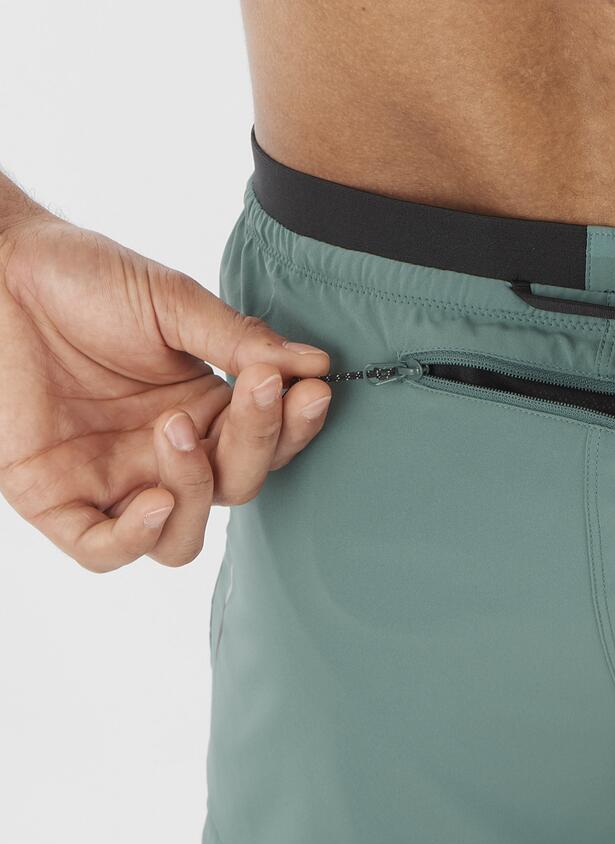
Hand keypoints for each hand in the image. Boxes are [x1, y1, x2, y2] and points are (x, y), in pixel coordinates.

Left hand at [0, 211, 331, 570]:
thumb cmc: (83, 278)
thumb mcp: (173, 304)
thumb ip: (241, 341)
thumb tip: (314, 365)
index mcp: (202, 413)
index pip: (265, 447)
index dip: (292, 428)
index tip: (309, 389)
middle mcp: (164, 456)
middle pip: (236, 491)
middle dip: (254, 446)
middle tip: (250, 390)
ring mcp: (113, 481)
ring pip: (181, 541)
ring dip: (197, 495)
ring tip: (178, 429)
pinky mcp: (56, 499)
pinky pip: (103, 551)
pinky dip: (135, 538)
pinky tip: (153, 501)